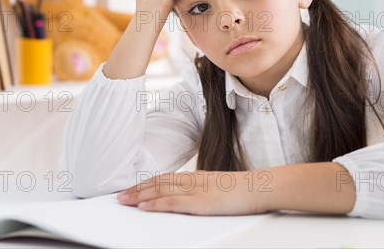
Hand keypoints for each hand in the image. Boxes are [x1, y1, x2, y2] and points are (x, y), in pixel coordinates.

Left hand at [116, 170, 273, 215]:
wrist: (264, 186)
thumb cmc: (247, 189)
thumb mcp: (222, 188)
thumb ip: (206, 190)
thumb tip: (195, 197)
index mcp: (199, 177)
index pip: (167, 178)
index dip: (148, 183)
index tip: (133, 188)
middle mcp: (195, 180)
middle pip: (160, 182)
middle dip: (138, 189)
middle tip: (120, 196)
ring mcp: (198, 190)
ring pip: (162, 190)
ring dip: (140, 195)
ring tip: (124, 200)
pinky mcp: (203, 202)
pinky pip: (175, 202)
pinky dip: (157, 203)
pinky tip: (144, 206)